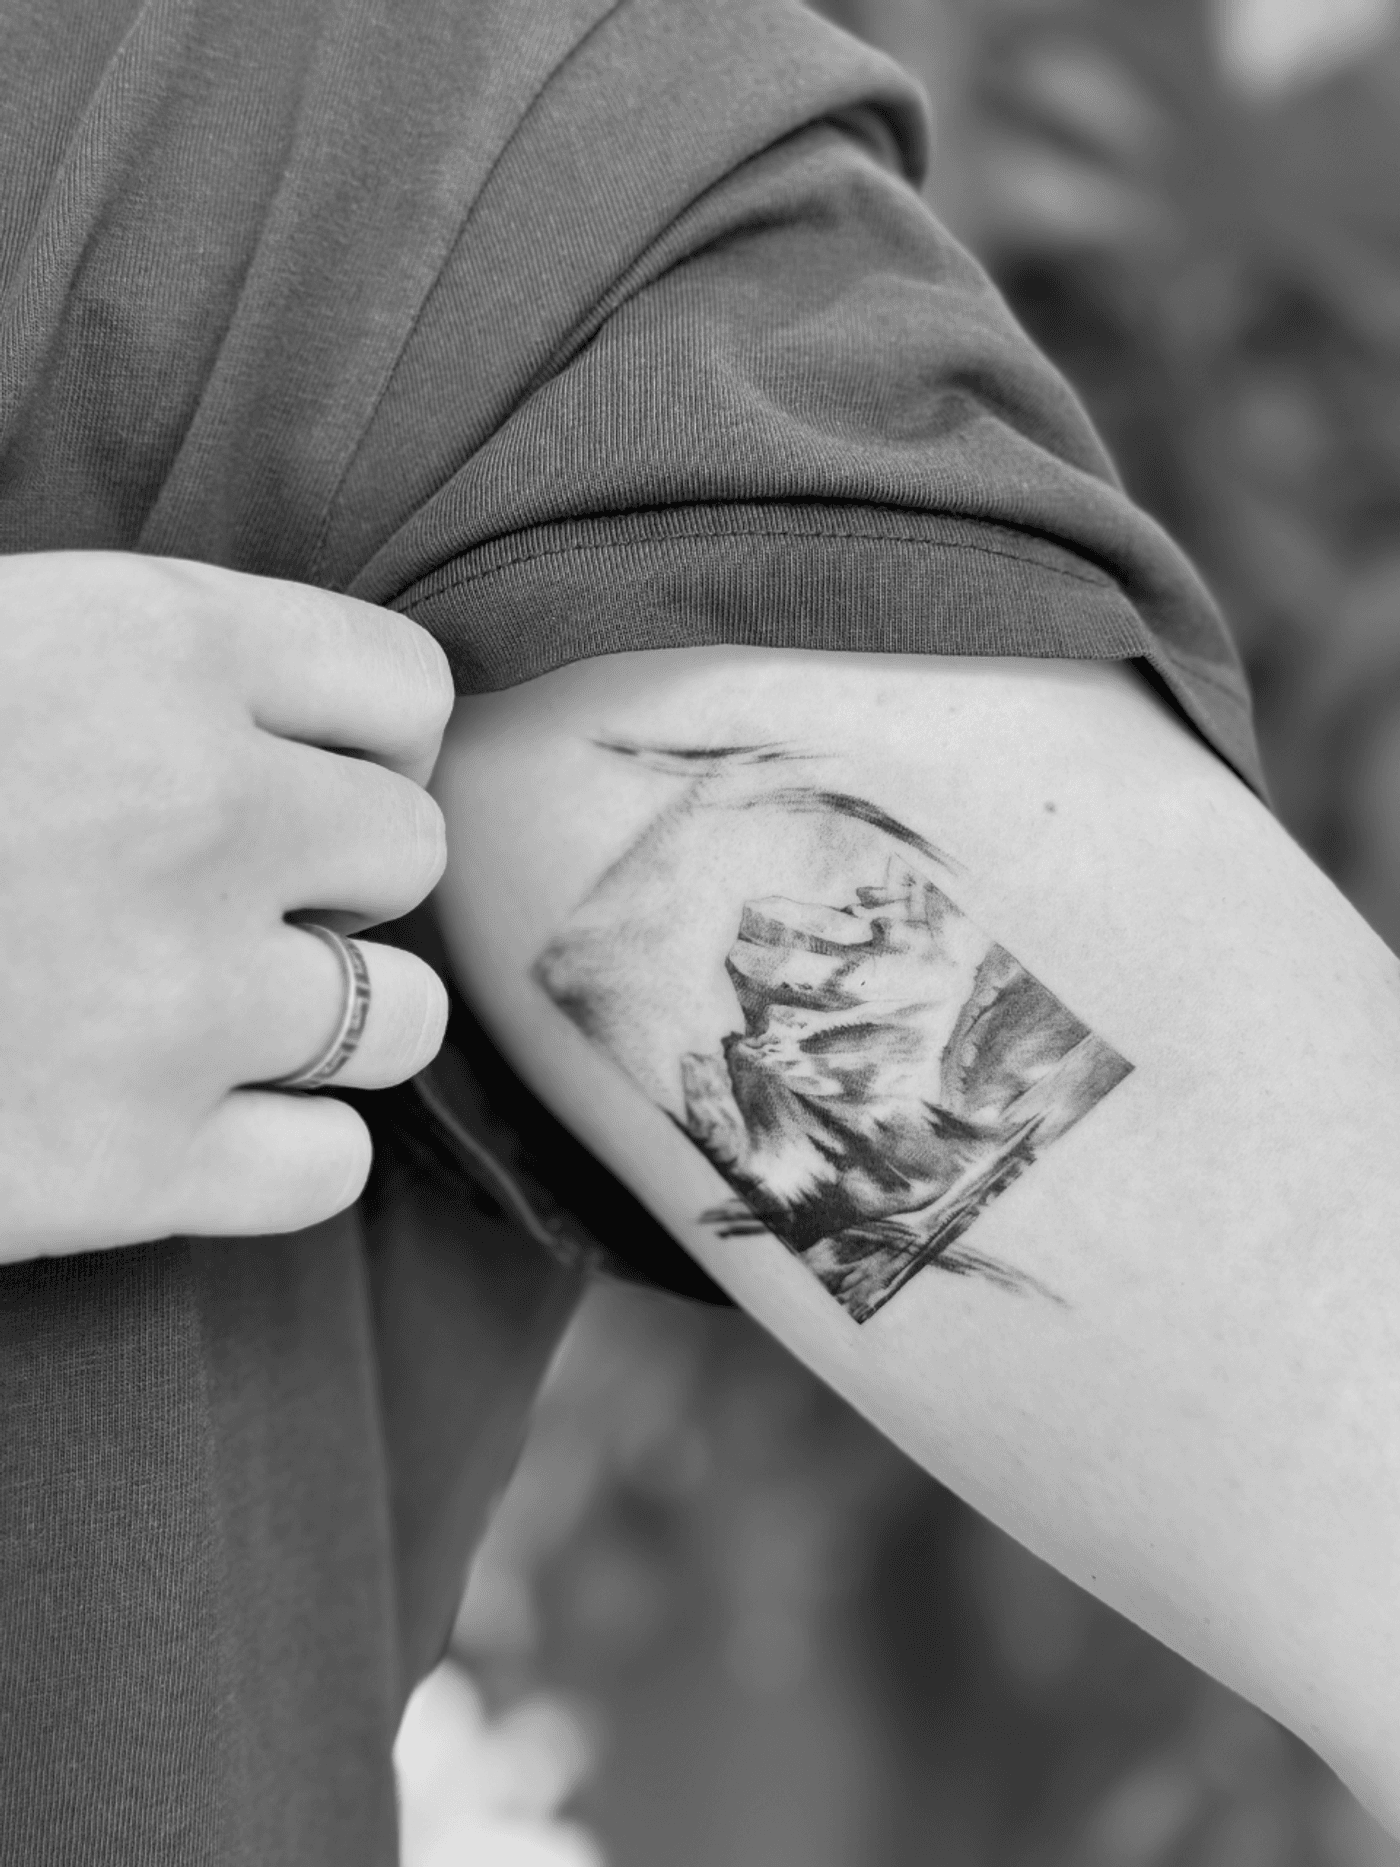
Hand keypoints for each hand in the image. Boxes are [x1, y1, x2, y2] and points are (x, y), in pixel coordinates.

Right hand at [0, 550, 453, 1259]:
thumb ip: (142, 666)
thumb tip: (297, 728)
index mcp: (155, 644)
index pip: (403, 690)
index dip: (359, 740)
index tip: (294, 773)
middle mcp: (201, 810)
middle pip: (407, 851)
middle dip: (331, 880)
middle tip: (213, 900)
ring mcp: (178, 1000)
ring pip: (401, 1019)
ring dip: (326, 1023)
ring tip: (197, 1014)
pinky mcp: (132, 1168)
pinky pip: (330, 1168)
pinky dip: (277, 1156)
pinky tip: (183, 1123)